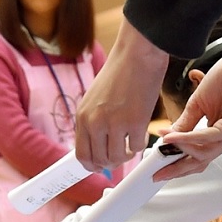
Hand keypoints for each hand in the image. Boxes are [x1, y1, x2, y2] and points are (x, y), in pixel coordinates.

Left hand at [74, 20, 168, 171]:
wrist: (137, 54)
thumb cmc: (118, 73)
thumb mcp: (93, 99)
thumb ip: (92, 122)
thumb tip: (97, 145)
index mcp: (82, 117)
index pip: (81, 154)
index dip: (91, 165)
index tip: (100, 166)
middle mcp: (95, 122)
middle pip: (99, 160)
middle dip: (110, 163)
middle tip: (120, 157)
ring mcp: (115, 123)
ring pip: (117, 158)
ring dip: (125, 157)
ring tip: (130, 147)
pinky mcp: (136, 122)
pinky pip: (137, 147)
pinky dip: (139, 146)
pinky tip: (140, 135)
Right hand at [160, 14, 221, 179]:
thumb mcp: (197, 106)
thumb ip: (184, 125)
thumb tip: (168, 140)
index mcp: (220, 134)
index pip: (197, 157)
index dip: (177, 164)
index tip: (158, 168)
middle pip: (199, 162)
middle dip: (176, 168)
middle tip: (157, 172)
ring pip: (203, 153)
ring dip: (180, 149)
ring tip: (164, 143)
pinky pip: (207, 138)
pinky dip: (187, 138)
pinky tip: (173, 136)